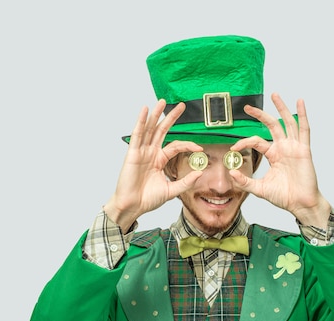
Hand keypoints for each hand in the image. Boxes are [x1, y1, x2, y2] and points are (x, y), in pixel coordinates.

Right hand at [104, 99, 202, 231]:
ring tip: (162, 102)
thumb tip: (200, 173)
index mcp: (159, 160)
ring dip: (156, 115)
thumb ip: (186, 182)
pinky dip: (140, 122)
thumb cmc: (147, 199)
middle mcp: (151, 153)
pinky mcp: (132, 153)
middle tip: (181, 106)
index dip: (188, 145)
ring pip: (150, 129)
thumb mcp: (171, 190)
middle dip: (171, 117)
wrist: (132, 206)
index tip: (200, 148)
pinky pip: (137, 135)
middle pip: (162, 130)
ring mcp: (141, 152)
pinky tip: (145, 110)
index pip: (175, 146)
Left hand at [229, 93, 330, 226]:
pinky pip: (304, 130)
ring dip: (281, 108)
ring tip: (274, 95)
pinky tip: (299, 103)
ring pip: (287, 123)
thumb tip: (231, 173)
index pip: (257, 141)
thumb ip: (245, 182)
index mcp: (274, 154)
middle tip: (247, 107)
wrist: (300, 204)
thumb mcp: (260, 189)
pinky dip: (302, 115)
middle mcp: (284, 148)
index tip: (234, 148)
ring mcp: (294, 147)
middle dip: (260, 115)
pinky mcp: (304, 150)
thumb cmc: (284, 196)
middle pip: (271, 125)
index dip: (244, 142)